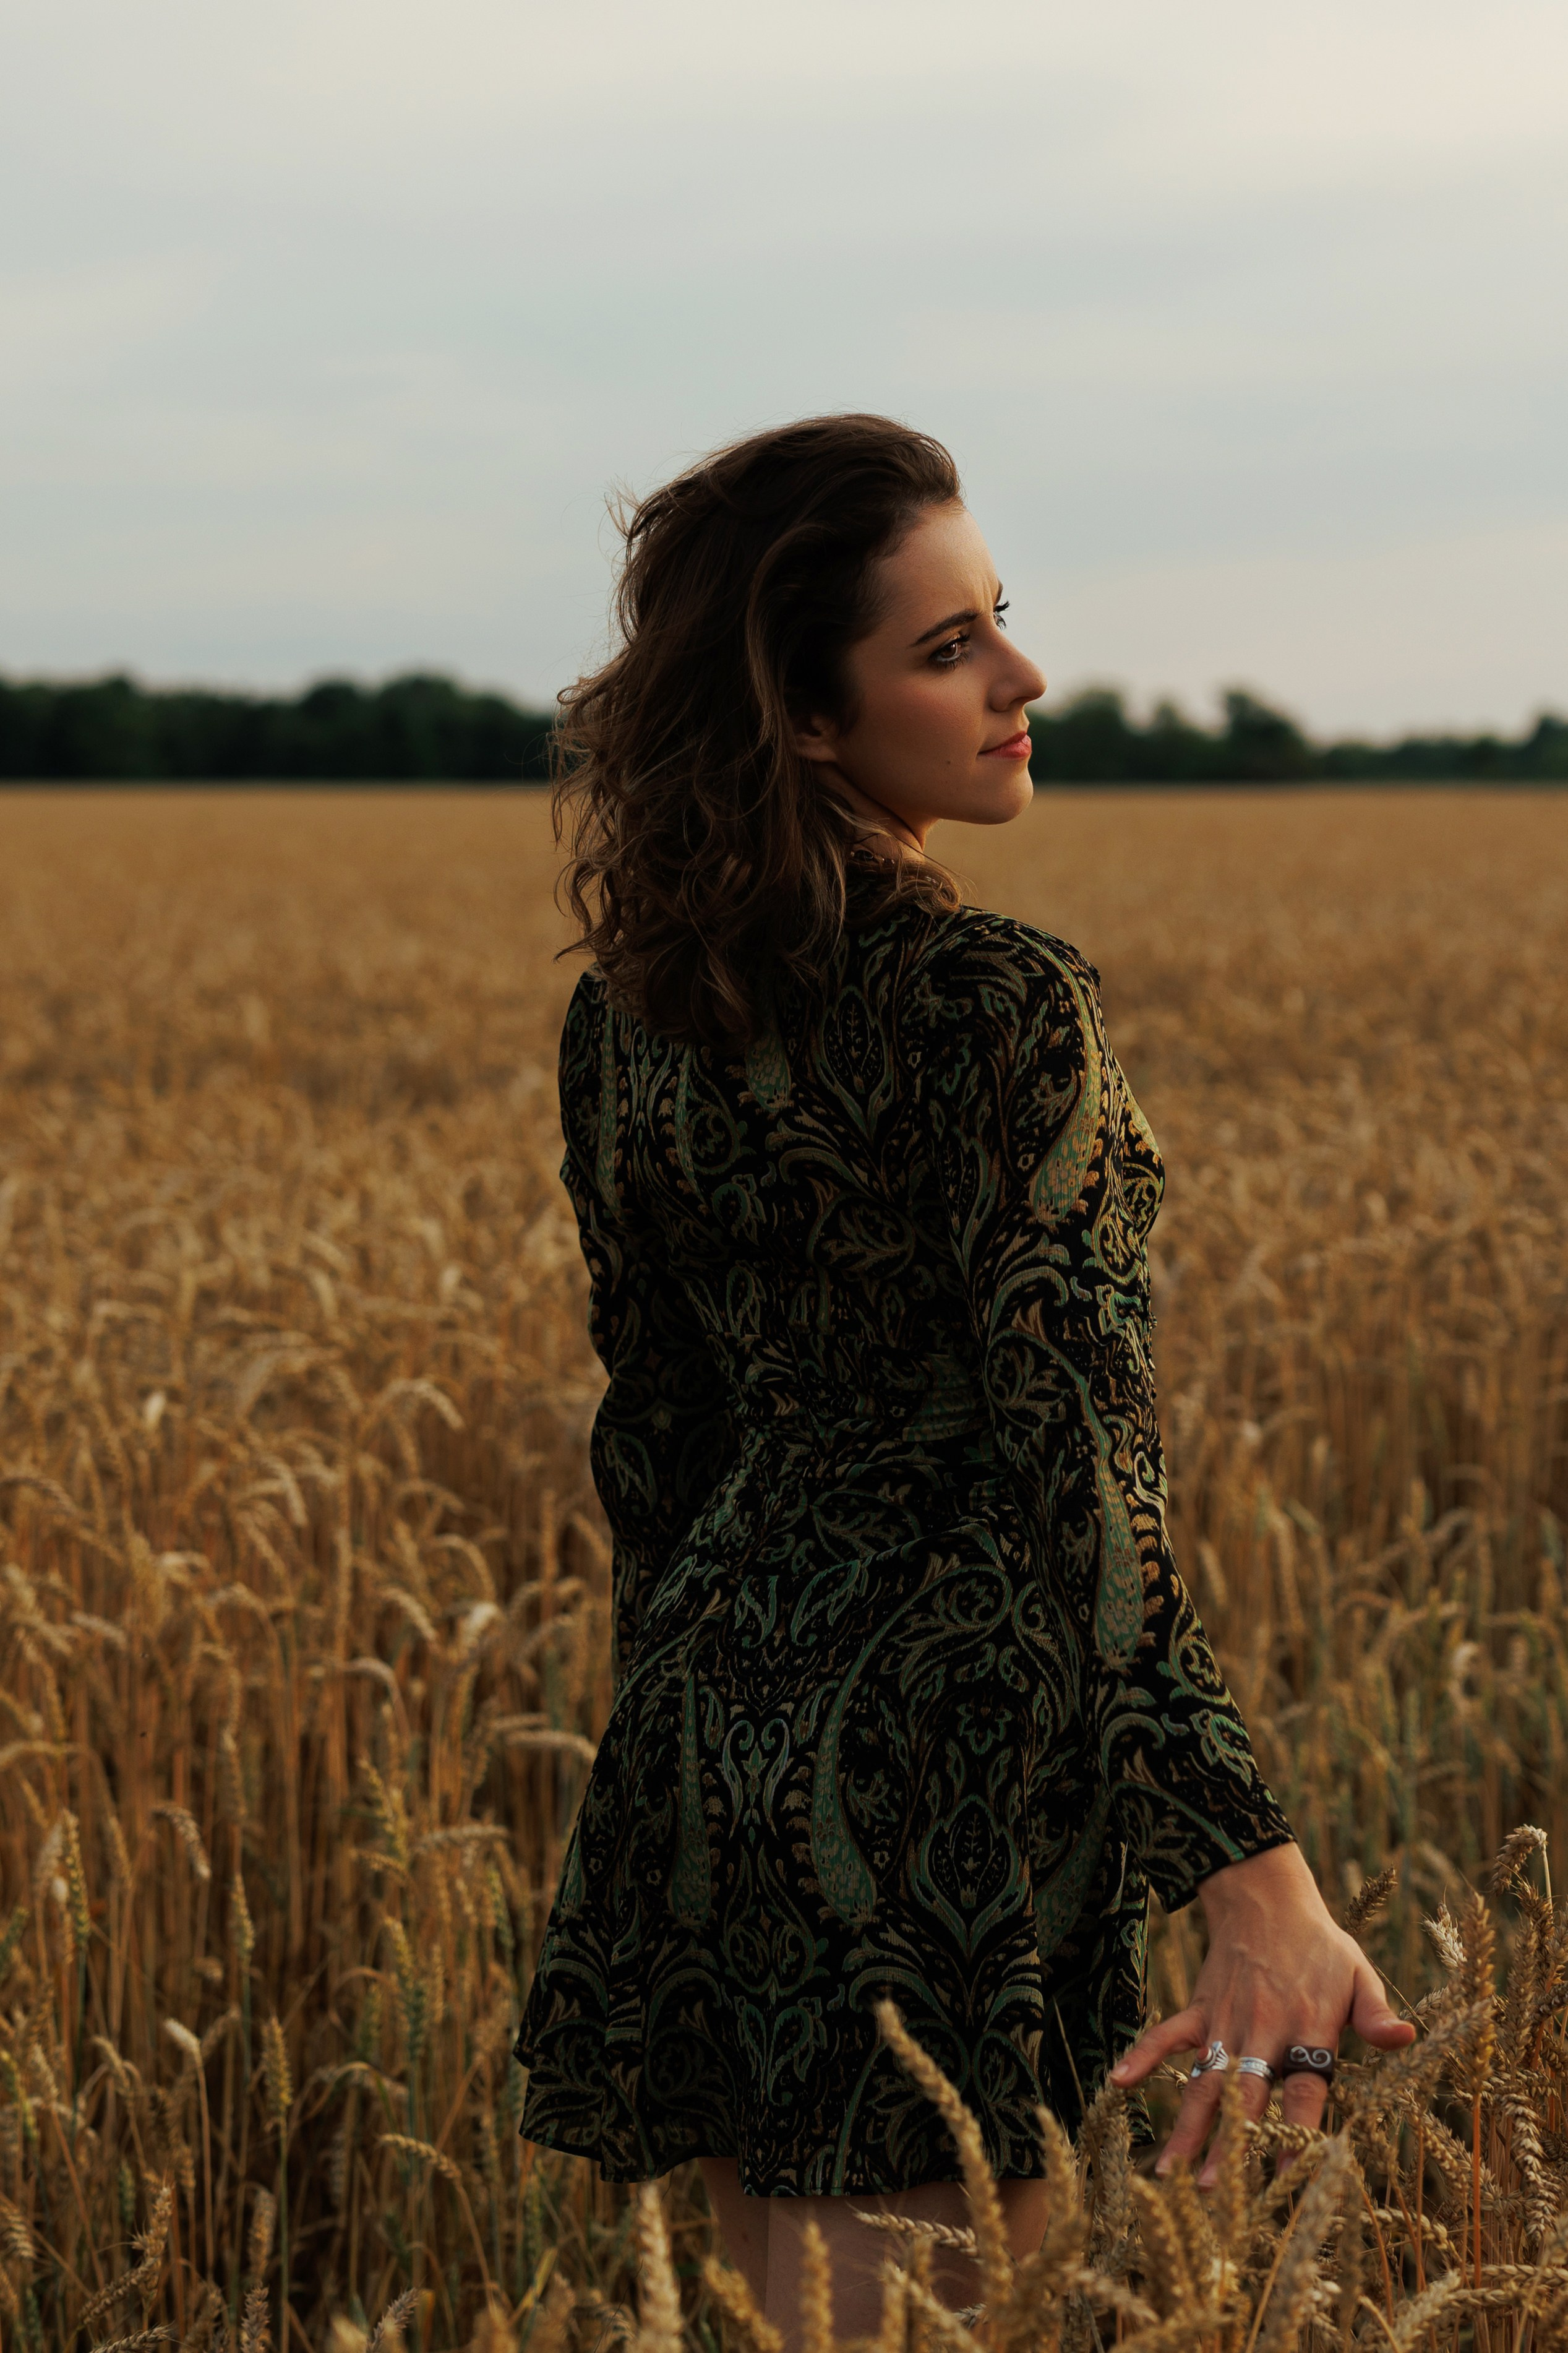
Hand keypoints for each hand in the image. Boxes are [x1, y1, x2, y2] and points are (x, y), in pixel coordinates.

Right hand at [1109, 1842, 1414, 2184]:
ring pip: (1204, 2079)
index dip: (1293, 2130)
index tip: (1282, 2172)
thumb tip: (1406, 2038)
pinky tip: (1118, 2084)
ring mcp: (1225, 2018)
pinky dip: (1142, 2055)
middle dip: (1230, 2144)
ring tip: (1171, 2171)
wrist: (1266, 1896)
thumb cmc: (1320, 1946)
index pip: (1302, 2090)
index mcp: (1306, 2027)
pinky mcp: (1199, 2006)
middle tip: (1215, 2193)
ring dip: (1188, 2124)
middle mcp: (1263, 2028)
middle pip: (1245, 2095)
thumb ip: (1375, 2013)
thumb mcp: (1358, 1973)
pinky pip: (1167, 2034)